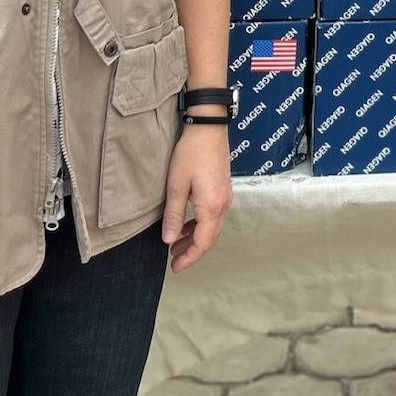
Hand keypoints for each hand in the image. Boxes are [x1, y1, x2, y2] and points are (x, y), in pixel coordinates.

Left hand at [162, 124, 233, 272]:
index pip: (203, 242)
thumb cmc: (191, 153)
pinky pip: (214, 216)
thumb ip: (174, 215)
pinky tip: (188, 225)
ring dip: (196, 239)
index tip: (175, 267)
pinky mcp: (223, 189)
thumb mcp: (176, 185)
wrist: (208, 128)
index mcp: (212, 206)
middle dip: (193, 251)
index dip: (189, 257)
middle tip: (175, 261)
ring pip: (213, 227)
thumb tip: (170, 240)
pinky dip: (201, 225)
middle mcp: (223, 204)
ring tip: (177, 245)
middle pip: (210, 237)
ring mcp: (226, 196)